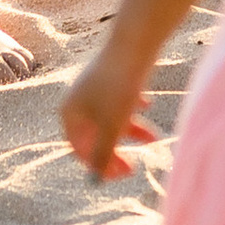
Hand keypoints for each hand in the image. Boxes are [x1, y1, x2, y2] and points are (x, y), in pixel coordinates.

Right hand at [61, 41, 153, 178]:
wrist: (133, 44)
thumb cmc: (118, 88)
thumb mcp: (112, 127)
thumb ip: (103, 154)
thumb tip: (95, 181)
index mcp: (70, 113)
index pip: (80, 149)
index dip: (100, 165)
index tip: (122, 173)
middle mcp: (77, 100)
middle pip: (95, 135)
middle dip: (117, 150)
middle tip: (134, 166)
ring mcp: (93, 87)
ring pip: (111, 118)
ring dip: (131, 131)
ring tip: (154, 137)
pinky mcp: (110, 76)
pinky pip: (119, 100)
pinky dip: (133, 108)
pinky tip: (148, 103)